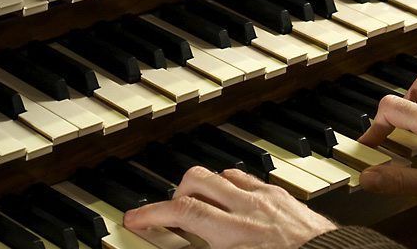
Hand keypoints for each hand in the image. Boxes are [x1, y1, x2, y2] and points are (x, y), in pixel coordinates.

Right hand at [124, 166, 335, 248]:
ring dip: (204, 189)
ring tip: (203, 209)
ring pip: (220, 174)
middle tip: (172, 213)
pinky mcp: (281, 195)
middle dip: (175, 193)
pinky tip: (233, 203)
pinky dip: (231, 187)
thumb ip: (209, 247)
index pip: (183, 213)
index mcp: (235, 233)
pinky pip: (247, 178)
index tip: (134, 218)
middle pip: (197, 180)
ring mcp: (266, 197)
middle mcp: (248, 208)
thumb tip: (189, 240)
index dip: (152, 214)